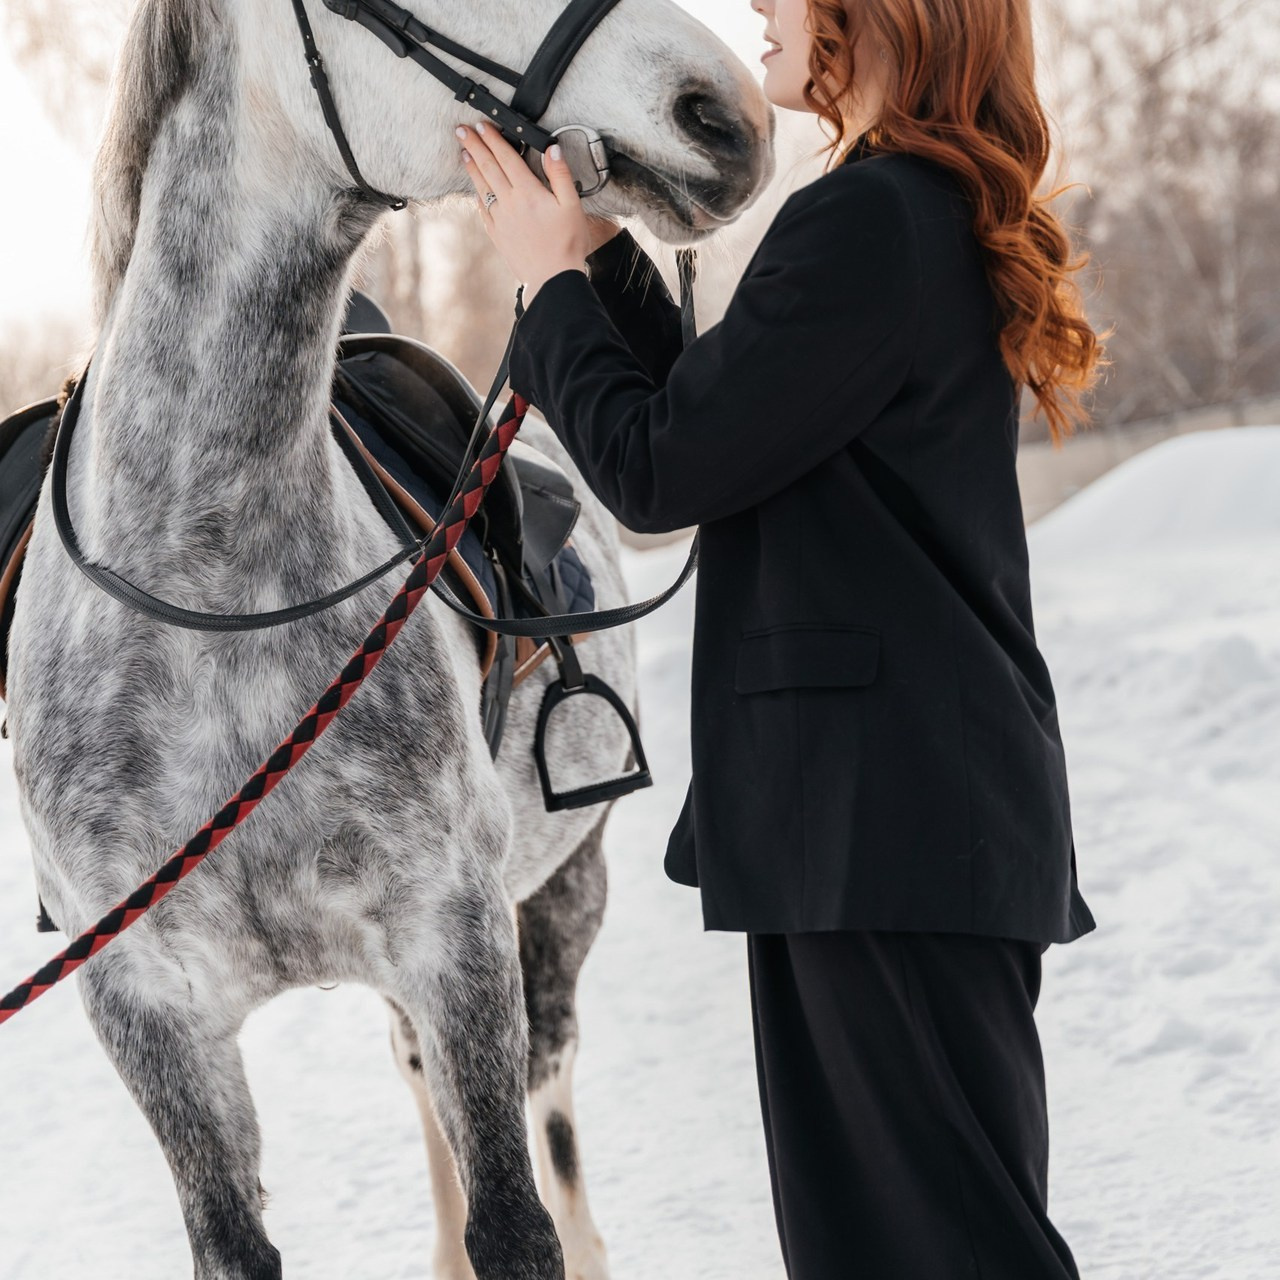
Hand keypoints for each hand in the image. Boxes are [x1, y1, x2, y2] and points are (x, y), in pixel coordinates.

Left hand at [456, 122, 619, 305]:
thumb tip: (552, 149)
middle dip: (475, 146)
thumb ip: (560, 175)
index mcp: (528, 192)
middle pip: (488, 167)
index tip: (482, 125)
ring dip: (472, 167)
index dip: (493, 139)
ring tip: (464, 152)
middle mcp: (509, 202)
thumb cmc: (567, 243)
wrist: (552, 278)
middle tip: (462, 130)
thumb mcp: (572, 205)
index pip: (506, 157)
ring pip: (482, 186)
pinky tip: (475, 188)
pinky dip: (477, 194)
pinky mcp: (497, 234)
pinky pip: (483, 209)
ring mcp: (500, 219)